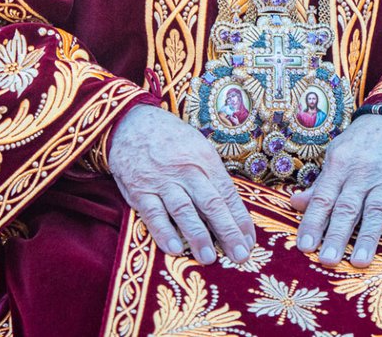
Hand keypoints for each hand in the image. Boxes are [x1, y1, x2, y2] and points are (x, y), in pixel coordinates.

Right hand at [108, 104, 255, 264]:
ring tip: (209, 257)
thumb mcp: (198, 149)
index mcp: (205, 160)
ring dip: (197, 235)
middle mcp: (186, 170)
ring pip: (183, 209)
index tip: (249, 241)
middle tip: (239, 255)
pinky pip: (153, 213)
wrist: (132, 123)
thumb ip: (212, 177)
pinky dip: (163, 231)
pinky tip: (174, 248)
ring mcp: (162, 181)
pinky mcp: (139, 190)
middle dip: (227, 231)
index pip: (227, 193)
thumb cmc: (171, 140)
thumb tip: (232, 211)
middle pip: (211, 203)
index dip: (240, 219)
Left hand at [292, 109, 381, 267]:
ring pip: (375, 211)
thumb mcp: (336, 156)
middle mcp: (362, 173)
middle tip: (327, 260)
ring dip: (368, 238)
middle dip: (337, 235)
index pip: (323, 197)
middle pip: (348, 207)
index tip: (304, 246)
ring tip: (359, 262)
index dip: (313, 222)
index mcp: (340, 165)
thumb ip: (319, 185)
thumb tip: (294, 204)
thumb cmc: (360, 144)